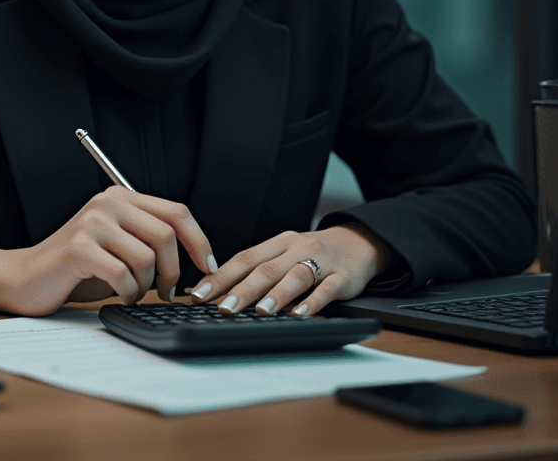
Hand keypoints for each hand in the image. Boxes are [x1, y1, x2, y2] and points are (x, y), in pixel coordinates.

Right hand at [0, 186, 216, 316]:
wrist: (25, 278)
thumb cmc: (77, 268)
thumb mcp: (118, 245)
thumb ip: (148, 239)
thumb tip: (195, 256)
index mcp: (121, 197)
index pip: (176, 212)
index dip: (199, 241)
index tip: (207, 267)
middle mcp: (108, 202)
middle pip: (166, 234)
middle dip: (174, 270)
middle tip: (168, 291)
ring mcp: (93, 223)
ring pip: (147, 258)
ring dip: (146, 285)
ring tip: (132, 291)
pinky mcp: (80, 247)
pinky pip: (123, 276)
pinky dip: (127, 293)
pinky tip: (117, 295)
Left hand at [187, 223, 389, 316]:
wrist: (357, 243)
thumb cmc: (314, 253)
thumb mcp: (285, 254)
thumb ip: (260, 270)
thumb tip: (222, 293)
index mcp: (277, 244)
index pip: (243, 259)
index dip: (220, 276)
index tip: (200, 294)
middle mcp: (296, 249)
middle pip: (265, 268)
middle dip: (242, 289)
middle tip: (223, 307)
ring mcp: (320, 261)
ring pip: (294, 276)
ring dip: (276, 294)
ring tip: (260, 311)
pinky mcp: (342, 276)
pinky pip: (326, 289)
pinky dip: (313, 302)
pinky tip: (301, 313)